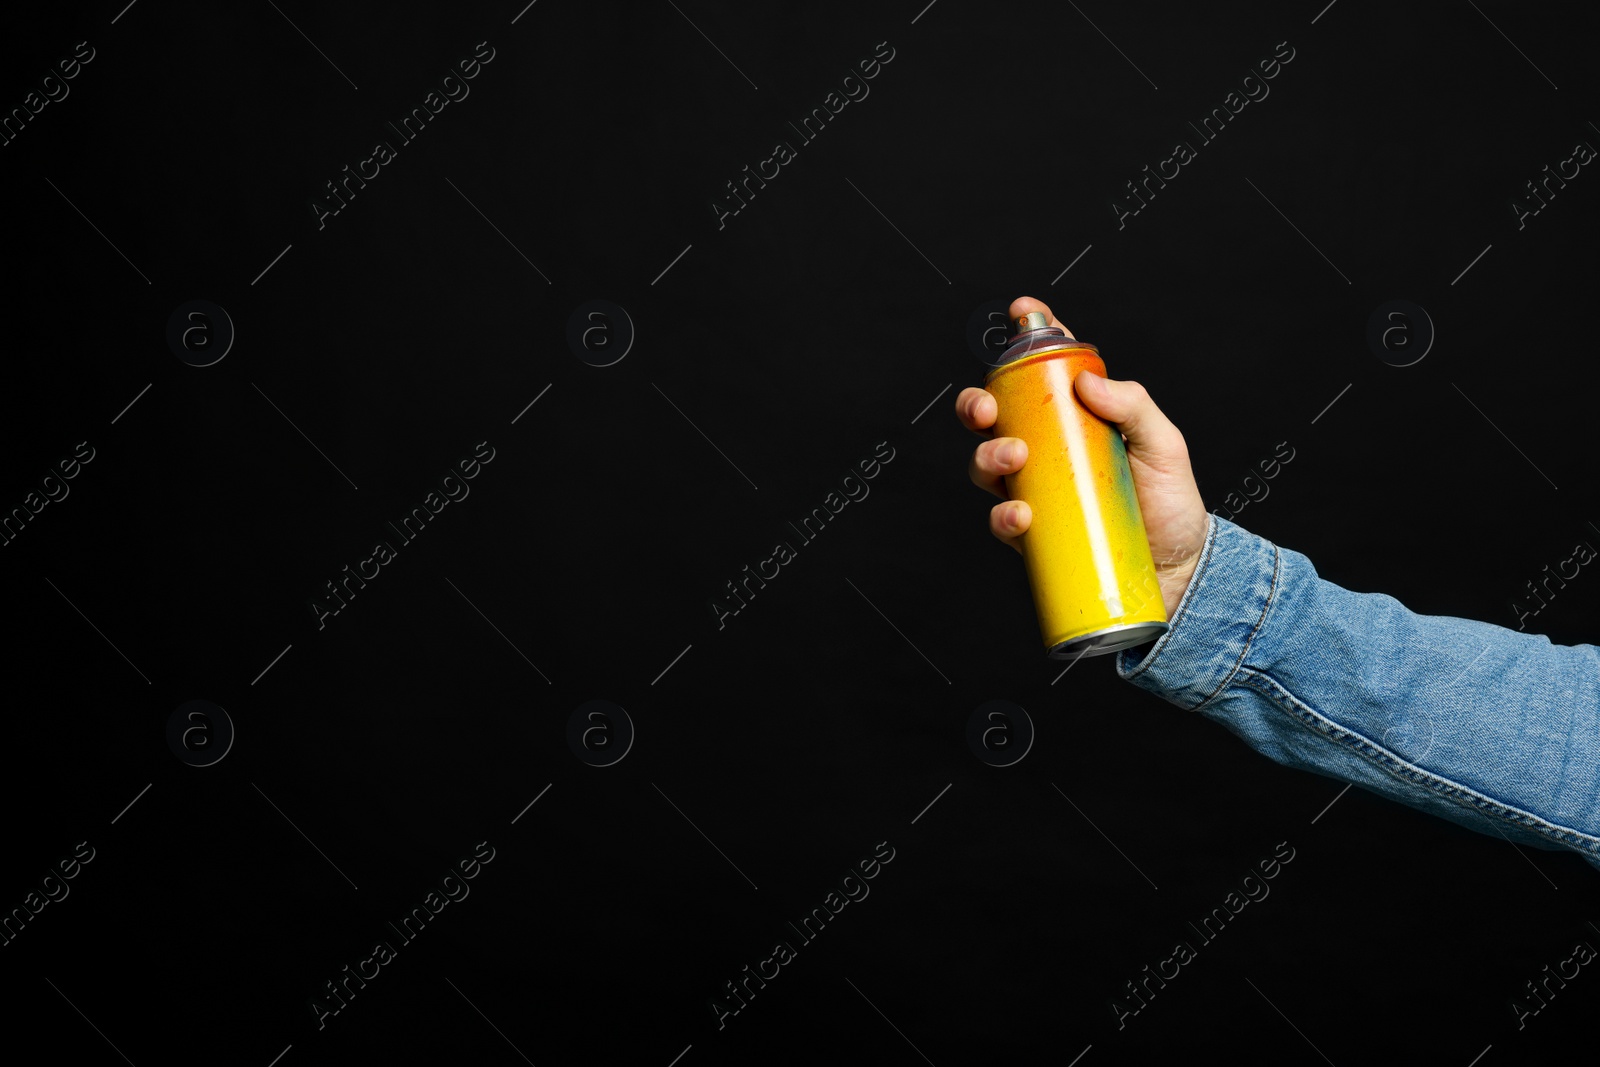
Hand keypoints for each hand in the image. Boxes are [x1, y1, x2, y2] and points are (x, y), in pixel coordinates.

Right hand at [956, 296, 1209, 619]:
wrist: (1177, 569)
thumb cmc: (1170, 502)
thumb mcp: (1164, 445)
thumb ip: (1134, 406)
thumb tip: (1087, 382)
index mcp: (1076, 415)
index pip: (1046, 366)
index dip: (1029, 334)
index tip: (1023, 311)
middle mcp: (1047, 447)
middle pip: (994, 414)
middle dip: (977, 403)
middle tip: (987, 408)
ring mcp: (1035, 488)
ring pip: (986, 462)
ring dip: (987, 454)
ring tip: (1014, 457)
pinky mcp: (1033, 532)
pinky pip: (1002, 519)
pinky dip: (1004, 515)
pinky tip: (1021, 514)